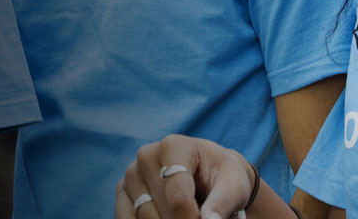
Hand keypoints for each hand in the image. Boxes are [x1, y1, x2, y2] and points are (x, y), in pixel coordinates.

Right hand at [115, 134, 255, 218]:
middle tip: (198, 214)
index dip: (192, 218)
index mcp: (173, 145)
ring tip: (186, 211)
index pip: (178, 197)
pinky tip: (166, 214)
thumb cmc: (223, 178)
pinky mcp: (122, 192)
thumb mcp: (234, 186)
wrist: (209, 177)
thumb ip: (222, 203)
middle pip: (161, 210)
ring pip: (144, 218)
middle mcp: (147, 156)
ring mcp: (131, 174)